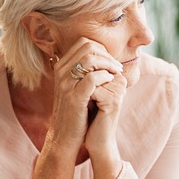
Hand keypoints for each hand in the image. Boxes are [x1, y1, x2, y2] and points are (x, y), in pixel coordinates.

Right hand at [49, 37, 122, 155]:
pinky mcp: (74, 97)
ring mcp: (65, 83)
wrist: (66, 136)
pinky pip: (92, 78)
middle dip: (107, 54)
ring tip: (116, 73)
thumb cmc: (76, 111)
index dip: (101, 48)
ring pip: (90, 59)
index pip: (84, 43)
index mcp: (61, 66)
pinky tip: (111, 82)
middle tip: (117, 67)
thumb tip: (105, 56)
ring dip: (108, 64)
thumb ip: (86, 71)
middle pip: (87, 46)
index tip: (111, 61)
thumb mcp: (78, 87)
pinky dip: (105, 77)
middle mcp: (61, 71)